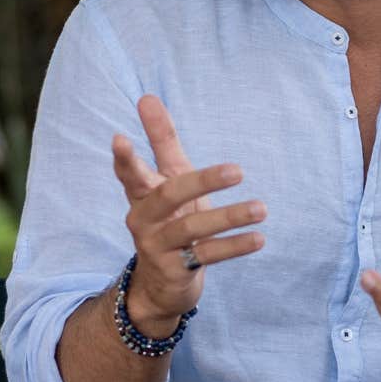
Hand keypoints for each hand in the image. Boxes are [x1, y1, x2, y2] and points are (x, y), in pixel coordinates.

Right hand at [111, 94, 265, 335]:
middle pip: (168, 196)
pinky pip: (207, 255)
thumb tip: (147, 97)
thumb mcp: (168, 179)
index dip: (124, 158)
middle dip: (200, 182)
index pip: (130, 173)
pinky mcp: (175, 271)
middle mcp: (144, 220)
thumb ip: (161, 140)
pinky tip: (259, 238)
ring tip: (261, 208)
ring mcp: (158, 247)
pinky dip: (234, 246)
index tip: (119, 138)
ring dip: (229, 217)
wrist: (160, 284)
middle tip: (237, 170)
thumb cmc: (169, 219)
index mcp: (142, 194)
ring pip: (192, 228)